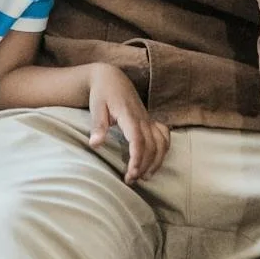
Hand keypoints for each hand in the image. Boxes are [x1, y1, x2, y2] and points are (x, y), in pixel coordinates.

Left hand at [88, 65, 169, 183]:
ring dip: (156, 162)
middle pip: (151, 146)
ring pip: (162, 143)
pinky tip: (155, 162)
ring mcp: (149, 119)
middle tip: (131, 180)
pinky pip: (165, 137)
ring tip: (145, 176)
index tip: (131, 174)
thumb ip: (98, 125)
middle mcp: (143, 118)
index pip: (138, 140)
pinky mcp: (151, 121)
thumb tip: (95, 144)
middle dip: (144, 166)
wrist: (111, 78)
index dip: (137, 159)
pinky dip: (164, 150)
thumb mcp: (96, 107)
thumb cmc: (102, 93)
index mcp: (129, 115)